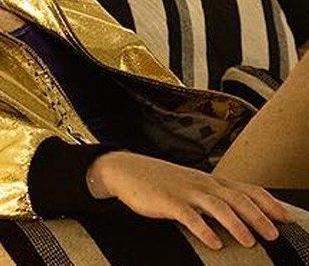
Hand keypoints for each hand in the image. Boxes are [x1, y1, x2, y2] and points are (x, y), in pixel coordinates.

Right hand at [86, 151, 290, 249]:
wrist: (127, 170)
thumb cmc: (162, 182)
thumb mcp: (191, 185)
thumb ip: (213, 197)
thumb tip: (239, 214)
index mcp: (209, 181)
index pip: (245, 189)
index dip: (268, 202)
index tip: (286, 217)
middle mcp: (201, 184)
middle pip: (236, 198)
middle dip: (258, 216)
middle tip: (274, 235)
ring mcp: (184, 191)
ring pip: (216, 205)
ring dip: (235, 223)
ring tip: (250, 241)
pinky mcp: (167, 201)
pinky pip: (188, 216)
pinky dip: (203, 229)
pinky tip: (213, 243)